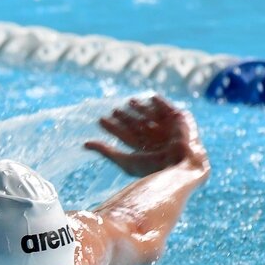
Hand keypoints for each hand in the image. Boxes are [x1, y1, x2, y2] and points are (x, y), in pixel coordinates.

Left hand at [84, 95, 207, 177]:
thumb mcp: (124, 159)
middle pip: (136, 126)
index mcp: (143, 150)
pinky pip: (168, 110)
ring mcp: (167, 131)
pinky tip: (151, 97)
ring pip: (150, 117)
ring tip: (129, 101)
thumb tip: (84, 144)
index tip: (100, 120)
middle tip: (114, 110)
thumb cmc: (152, 167)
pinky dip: (160, 103)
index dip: (113, 128)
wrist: (179, 165)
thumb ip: (106, 151)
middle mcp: (155, 141)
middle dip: (126, 118)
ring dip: (140, 109)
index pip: (124, 136)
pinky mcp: (179, 123)